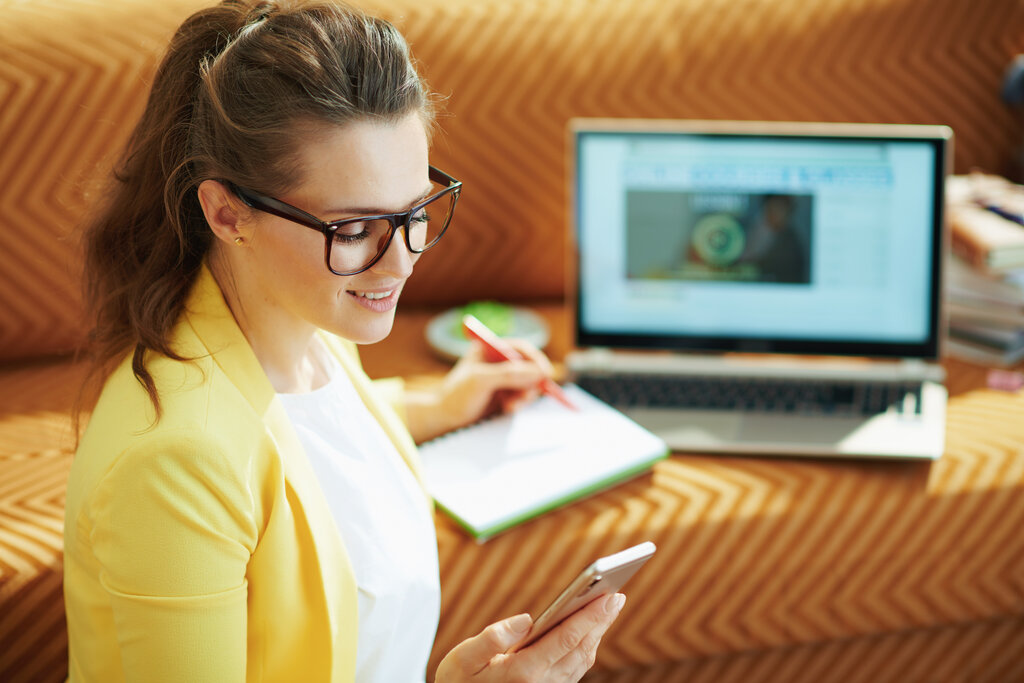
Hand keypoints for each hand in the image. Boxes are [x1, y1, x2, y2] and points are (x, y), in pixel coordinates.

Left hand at [405, 339, 554, 442]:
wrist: (444, 419)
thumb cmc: (456, 396)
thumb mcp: (481, 381)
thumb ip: (508, 374)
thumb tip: (538, 372)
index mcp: (490, 349)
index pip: (520, 348)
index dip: (535, 359)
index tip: (545, 373)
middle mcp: (498, 361)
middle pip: (528, 366)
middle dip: (531, 382)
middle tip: (526, 395)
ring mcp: (502, 379)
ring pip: (528, 383)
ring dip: (525, 396)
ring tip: (512, 406)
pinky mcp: (504, 395)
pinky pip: (523, 396)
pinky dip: (520, 403)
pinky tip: (508, 409)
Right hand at [435, 593, 624, 682]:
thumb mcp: (462, 660)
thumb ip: (491, 638)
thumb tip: (525, 619)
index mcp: (523, 672)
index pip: (566, 639)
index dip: (590, 617)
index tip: (610, 597)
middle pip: (581, 648)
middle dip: (601, 621)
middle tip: (618, 595)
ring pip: (582, 660)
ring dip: (597, 633)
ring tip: (609, 608)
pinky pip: (575, 668)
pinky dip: (586, 646)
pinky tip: (590, 631)